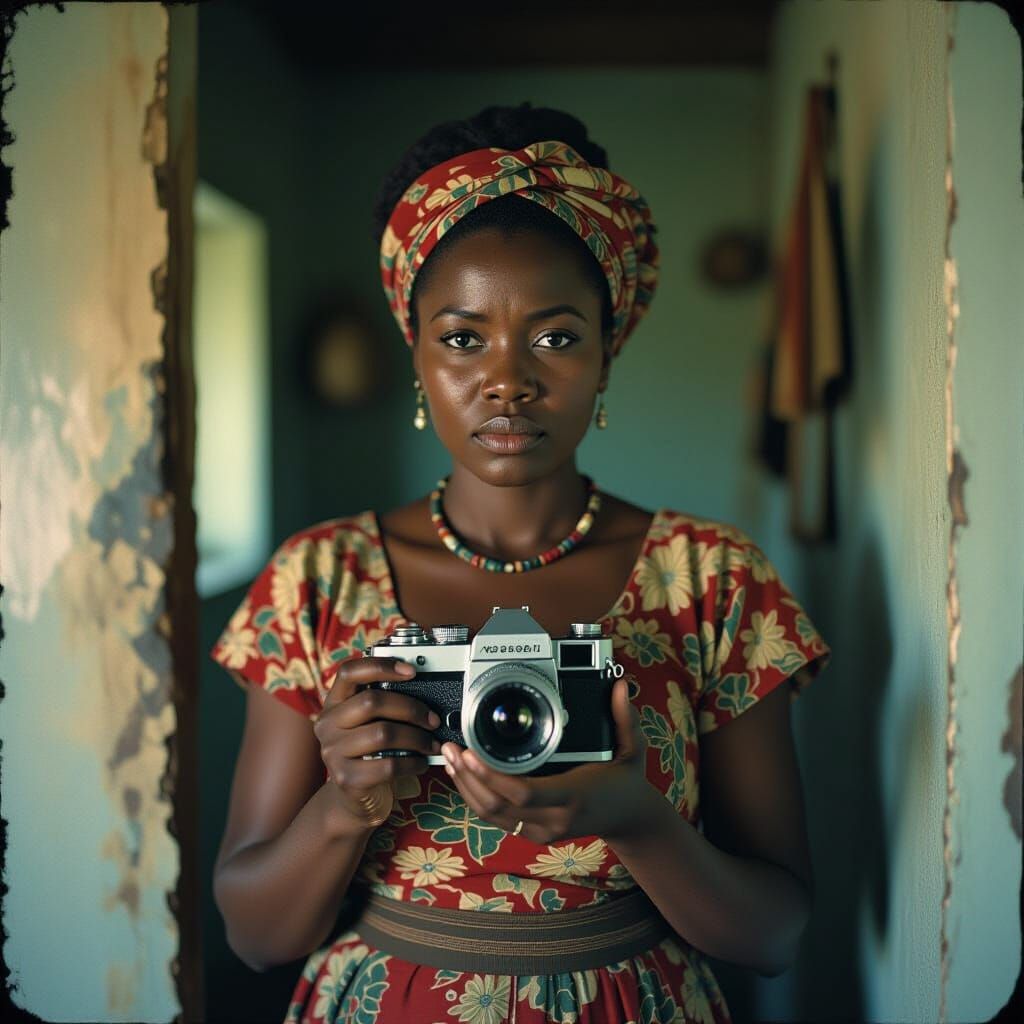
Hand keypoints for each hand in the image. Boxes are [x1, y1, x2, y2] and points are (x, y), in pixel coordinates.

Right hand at [313, 656, 440, 827]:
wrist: (354, 799)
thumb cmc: (370, 753)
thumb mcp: (370, 723)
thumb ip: (384, 703)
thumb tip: (424, 684)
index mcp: (333, 703)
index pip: (349, 672)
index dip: (381, 666)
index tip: (412, 671)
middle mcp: (327, 724)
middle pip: (371, 702)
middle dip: (411, 708)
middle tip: (433, 719)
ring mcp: (332, 753)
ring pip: (383, 733)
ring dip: (417, 737)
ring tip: (431, 743)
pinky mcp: (346, 779)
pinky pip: (388, 765)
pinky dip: (413, 762)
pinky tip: (421, 762)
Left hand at [441, 675, 656, 844]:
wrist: (631, 820)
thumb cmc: (628, 781)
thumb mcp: (633, 749)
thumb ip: (626, 718)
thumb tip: (619, 687)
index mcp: (573, 796)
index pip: (523, 792)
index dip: (491, 775)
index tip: (470, 751)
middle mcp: (553, 819)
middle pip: (496, 806)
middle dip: (467, 777)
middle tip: (451, 748)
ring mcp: (541, 830)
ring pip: (491, 816)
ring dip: (466, 787)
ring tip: (450, 759)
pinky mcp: (533, 833)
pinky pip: (497, 819)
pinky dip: (476, 797)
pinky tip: (465, 776)